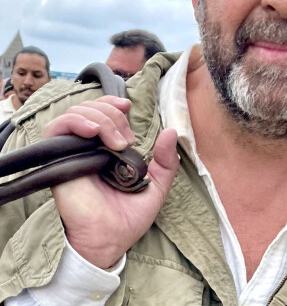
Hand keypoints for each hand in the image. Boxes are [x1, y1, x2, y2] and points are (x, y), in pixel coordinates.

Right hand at [44, 96, 178, 268]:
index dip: (113, 103)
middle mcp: (88, 147)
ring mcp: (72, 153)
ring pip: (76, 113)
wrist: (110, 241)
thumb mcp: (157, 186)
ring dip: (100, 118)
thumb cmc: (128, 217)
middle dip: (113, 114)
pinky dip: (75, 121)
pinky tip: (93, 131)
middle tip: (127, 140)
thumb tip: (171, 132)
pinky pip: (56, 128)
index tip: (128, 107)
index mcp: (107, 149)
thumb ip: (167, 160)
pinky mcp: (58, 161)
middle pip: (92, 108)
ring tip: (116, 142)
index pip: (102, 110)